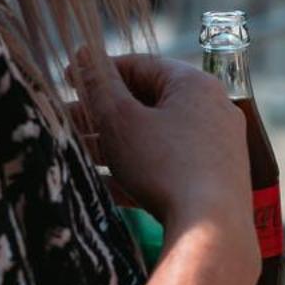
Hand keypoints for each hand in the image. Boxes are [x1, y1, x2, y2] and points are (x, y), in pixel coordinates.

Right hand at [71, 50, 254, 247]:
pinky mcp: (216, 183)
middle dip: (103, 114)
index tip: (68, 81)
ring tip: (76, 154)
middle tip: (66, 121)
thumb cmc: (166, 166)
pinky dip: (138, 172)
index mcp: (195, 85)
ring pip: (156, 139)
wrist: (211, 231)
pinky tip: (102, 187)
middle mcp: (213, 111)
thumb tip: (83, 54)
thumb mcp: (121, 121)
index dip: (100, 71)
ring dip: (114, 144)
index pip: (141, 65)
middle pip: (148, 103)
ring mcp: (218, 149)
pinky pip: (170, 168)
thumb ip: (99, 86)